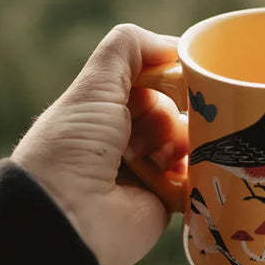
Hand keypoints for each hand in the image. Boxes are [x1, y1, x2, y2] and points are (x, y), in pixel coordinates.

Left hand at [12, 24, 187, 264]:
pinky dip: (196, 170)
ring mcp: (149, 169)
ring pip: (191, 139)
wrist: (67, 219)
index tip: (186, 74)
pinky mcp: (167, 200)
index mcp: (107, 108)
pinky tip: (181, 172)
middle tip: (165, 123)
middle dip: (177, 110)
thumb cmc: (73, 146)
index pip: (154, 79)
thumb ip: (127, 49)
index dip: (170, 74)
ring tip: (165, 155)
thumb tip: (172, 45)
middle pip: (176, 107)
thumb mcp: (94, 86)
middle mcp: (128, 136)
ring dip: (183, 141)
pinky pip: (198, 176)